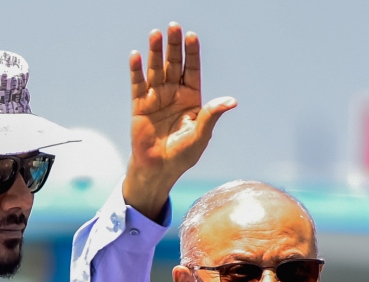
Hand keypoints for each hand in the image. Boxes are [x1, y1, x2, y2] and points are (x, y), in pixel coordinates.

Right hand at [122, 23, 236, 219]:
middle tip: (173, 27)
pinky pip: (138, 84)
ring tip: (155, 34)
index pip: (192, 70)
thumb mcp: (201, 135)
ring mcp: (156, 98)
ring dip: (155, 52)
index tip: (192, 36)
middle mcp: (174, 94)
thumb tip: (232, 101)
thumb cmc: (182, 155)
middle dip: (174, 46)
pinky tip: (136, 56)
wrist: (158, 169)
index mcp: (191, 99)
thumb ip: (212, 115)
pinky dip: (136, 70)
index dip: (192, 53)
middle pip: (174, 64)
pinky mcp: (140, 105)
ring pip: (156, 70)